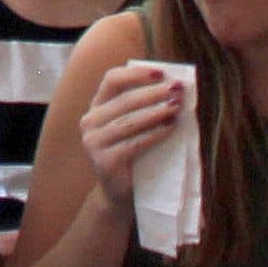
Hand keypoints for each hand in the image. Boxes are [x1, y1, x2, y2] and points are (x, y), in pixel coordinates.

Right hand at [79, 61, 189, 214]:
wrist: (121, 194)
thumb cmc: (134, 154)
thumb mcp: (136, 126)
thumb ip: (145, 107)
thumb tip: (175, 87)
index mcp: (97, 107)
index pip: (112, 80)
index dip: (136, 73)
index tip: (161, 73)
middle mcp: (90, 122)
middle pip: (124, 100)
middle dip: (153, 92)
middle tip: (177, 90)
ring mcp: (94, 142)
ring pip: (129, 121)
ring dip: (156, 112)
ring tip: (177, 107)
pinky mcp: (104, 161)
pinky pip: (134, 143)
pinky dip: (155, 134)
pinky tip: (171, 128)